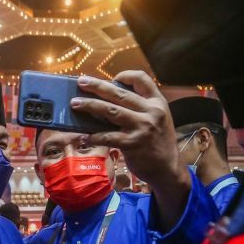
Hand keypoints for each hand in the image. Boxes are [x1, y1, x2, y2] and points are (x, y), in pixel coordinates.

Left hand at [71, 72, 189, 193]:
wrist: (168, 168)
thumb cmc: (158, 142)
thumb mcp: (157, 119)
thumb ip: (140, 107)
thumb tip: (107, 99)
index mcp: (157, 102)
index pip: (142, 79)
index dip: (126, 75)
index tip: (112, 78)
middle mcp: (151, 112)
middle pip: (119, 93)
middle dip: (97, 86)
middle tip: (81, 82)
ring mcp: (142, 127)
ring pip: (111, 111)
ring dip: (90, 106)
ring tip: (75, 104)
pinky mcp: (133, 144)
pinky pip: (108, 137)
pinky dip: (94, 136)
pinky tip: (84, 136)